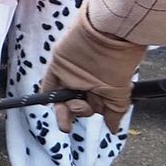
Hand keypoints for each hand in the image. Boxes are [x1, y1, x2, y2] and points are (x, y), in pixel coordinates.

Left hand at [40, 10, 145, 132]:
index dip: (84, 113)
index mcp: (101, 86)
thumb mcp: (119, 92)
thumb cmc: (117, 63)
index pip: (89, 105)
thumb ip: (114, 112)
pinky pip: (49, 82)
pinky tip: (47, 103)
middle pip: (72, 103)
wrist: (107, 37)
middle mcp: (85, 81)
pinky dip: (46, 94)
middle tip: (66, 126)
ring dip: (61, 110)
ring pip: (60, 97)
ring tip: (65, 117)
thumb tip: (113, 129)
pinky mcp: (58, 65)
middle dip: (70, 115)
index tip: (80, 120)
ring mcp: (71, 74)